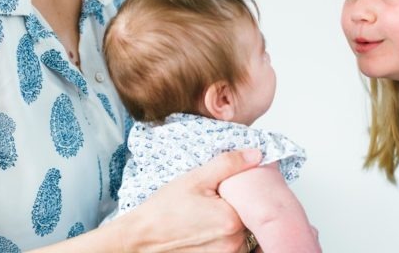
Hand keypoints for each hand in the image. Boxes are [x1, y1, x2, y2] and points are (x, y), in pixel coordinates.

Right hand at [114, 149, 261, 252]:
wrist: (141, 237)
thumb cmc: (163, 210)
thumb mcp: (196, 178)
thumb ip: (229, 164)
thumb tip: (256, 153)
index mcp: (232, 220)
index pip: (256, 200)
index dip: (248, 190)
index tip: (233, 186)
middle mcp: (233, 243)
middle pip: (251, 218)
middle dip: (240, 206)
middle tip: (220, 198)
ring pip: (244, 233)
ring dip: (235, 222)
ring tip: (212, 212)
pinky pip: (233, 245)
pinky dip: (226, 235)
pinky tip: (209, 226)